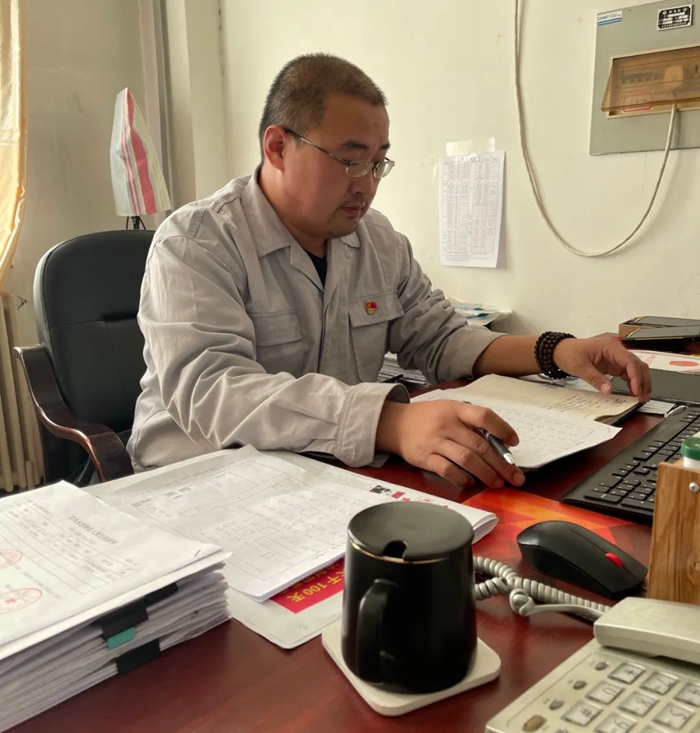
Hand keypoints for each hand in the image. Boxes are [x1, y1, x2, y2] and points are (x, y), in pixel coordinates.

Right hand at [375, 400, 525, 487]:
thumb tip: (498, 443)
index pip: (484, 416)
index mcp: (455, 409)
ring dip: (486, 474)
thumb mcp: (449, 409)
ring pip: (467, 460)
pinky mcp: (424, 458)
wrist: (394, 423)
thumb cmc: (427, 417)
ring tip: (497, 483)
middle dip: (501, 464)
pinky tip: (470, 482)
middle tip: (514, 476)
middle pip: (480, 445)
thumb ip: (470, 422)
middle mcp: (446, 424)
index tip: (514, 442)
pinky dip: (462, 478)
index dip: (503, 429)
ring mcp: (435, 442)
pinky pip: (447, 470)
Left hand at [552, 336, 651, 401]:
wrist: (560, 351)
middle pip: (638, 365)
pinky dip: (633, 383)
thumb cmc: (569, 353)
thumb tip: (609, 390)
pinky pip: (628, 373)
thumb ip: (595, 378)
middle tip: (643, 397)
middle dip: (643, 381)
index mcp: (610, 346)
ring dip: (641, 383)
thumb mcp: (580, 367)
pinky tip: (633, 393)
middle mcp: (617, 350)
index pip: (630, 361)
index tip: (636, 391)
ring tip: (640, 398)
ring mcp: (617, 357)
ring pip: (636, 369)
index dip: (636, 376)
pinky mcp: (614, 364)